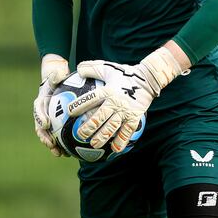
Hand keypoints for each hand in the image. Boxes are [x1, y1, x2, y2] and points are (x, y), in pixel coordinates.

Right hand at [32, 54, 69, 155]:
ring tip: (60, 154)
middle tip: (51, 145)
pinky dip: (62, 146)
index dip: (40, 118)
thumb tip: (59, 73)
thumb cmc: (58, 79)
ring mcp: (48, 122)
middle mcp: (42, 114)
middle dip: (45, 138)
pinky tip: (70, 154)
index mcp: (40, 102)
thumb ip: (56, 75)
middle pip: (41, 128)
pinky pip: (57, 138)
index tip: (46, 124)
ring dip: (53, 146)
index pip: (38, 110)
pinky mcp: (55, 127)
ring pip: (48, 136)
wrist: (57, 85)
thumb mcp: (56, 75)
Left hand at [70, 47, 184, 151]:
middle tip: (80, 135)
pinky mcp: (134, 117)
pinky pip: (127, 132)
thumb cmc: (124, 73)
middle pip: (99, 117)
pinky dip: (121, 141)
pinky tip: (115, 150)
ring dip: (102, 137)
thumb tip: (77, 70)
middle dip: (88, 127)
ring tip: (94, 144)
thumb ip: (91, 68)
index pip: (90, 99)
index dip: (79, 105)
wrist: (147, 79)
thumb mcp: (107, 68)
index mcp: (107, 90)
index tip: (69, 112)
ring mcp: (125, 111)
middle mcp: (115, 102)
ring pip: (112, 127)